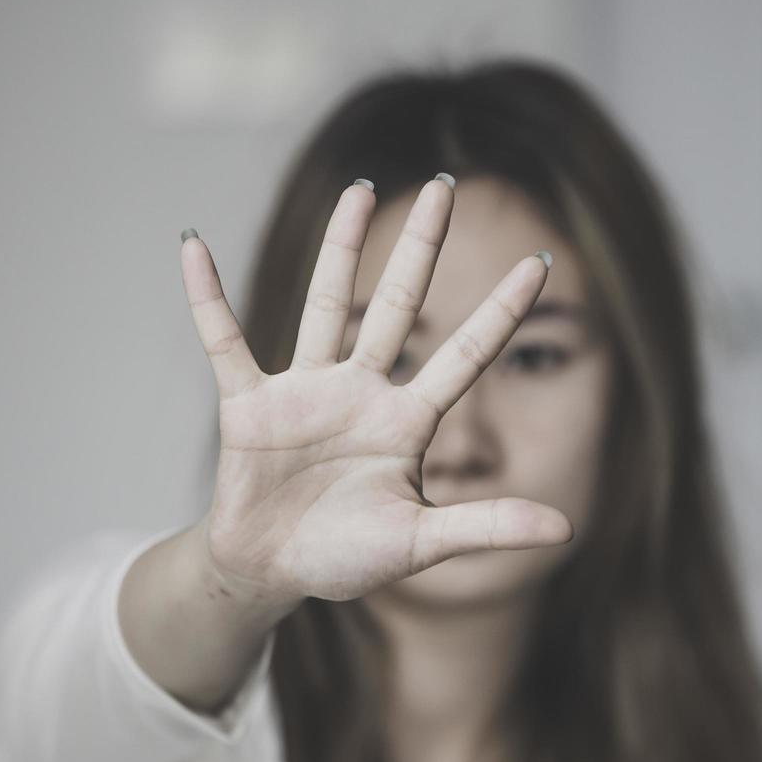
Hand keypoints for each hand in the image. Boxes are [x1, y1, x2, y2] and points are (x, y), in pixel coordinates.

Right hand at [179, 177, 572, 604]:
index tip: (539, 262)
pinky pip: (225, 342)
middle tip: (444, 187)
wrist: (271, 574)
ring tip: (359, 190)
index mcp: (409, 422)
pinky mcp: (250, 405)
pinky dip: (208, 299)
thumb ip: (486, 527)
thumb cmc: (347, 556)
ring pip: (327, 304)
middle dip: (421, 247)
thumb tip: (566, 528)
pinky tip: (194, 245)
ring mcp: (306, 392)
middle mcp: (363, 392)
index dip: (502, 311)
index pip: (468, 355)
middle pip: (400, 304)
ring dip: (339, 247)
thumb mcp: (421, 542)